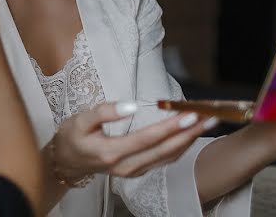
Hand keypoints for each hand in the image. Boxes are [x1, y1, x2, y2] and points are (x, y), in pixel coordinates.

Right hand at [52, 102, 216, 181]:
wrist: (66, 162)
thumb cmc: (72, 138)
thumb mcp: (79, 120)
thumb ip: (104, 112)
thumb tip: (130, 105)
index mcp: (111, 152)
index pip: (147, 138)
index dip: (170, 127)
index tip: (188, 114)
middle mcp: (126, 166)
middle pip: (165, 150)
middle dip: (189, 133)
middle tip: (209, 116)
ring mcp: (134, 171)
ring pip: (168, 156)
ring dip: (189, 139)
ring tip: (207, 122)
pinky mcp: (138, 170)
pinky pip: (165, 159)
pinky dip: (181, 146)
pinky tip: (190, 134)